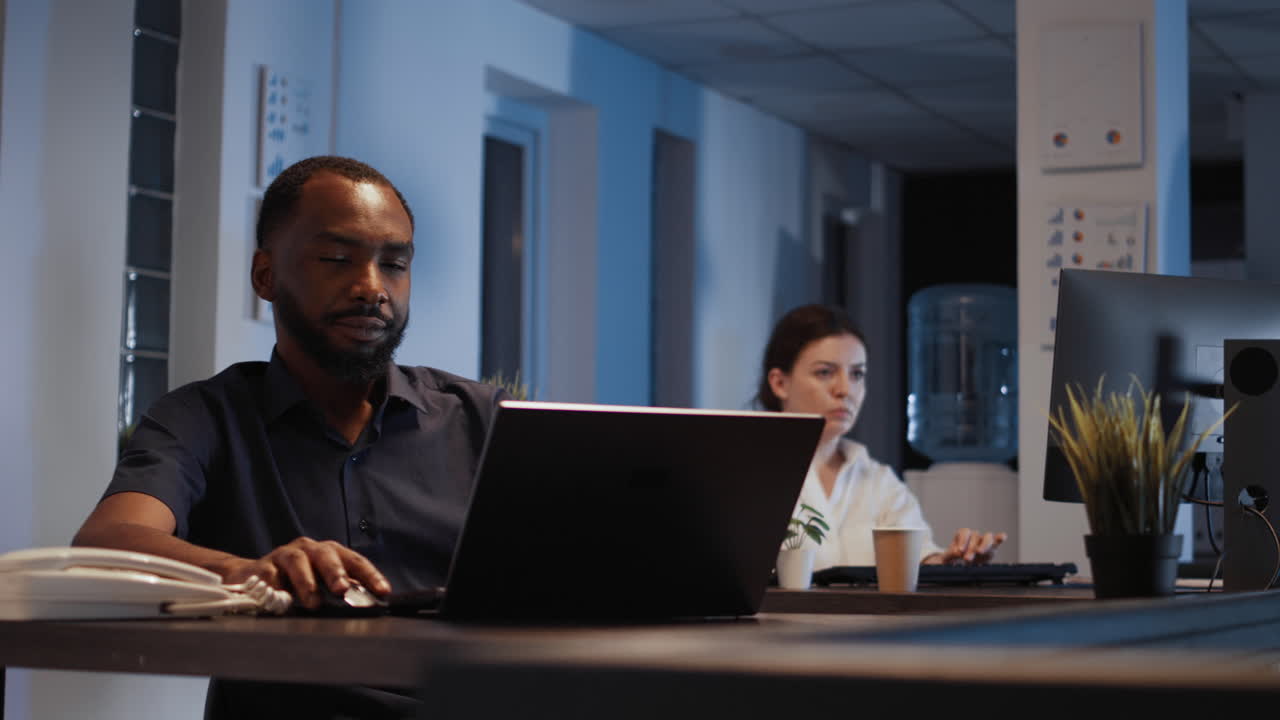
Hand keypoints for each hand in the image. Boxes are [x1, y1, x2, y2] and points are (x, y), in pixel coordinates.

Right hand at [214, 537, 390, 609]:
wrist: (254, 577)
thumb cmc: (295, 581)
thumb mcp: (322, 584)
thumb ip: (341, 589)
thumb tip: (367, 601)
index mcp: (329, 553)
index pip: (354, 561)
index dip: (370, 575)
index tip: (383, 591)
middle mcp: (309, 549)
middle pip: (326, 555)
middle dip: (336, 572)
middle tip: (342, 591)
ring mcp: (285, 555)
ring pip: (298, 562)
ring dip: (307, 583)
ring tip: (313, 604)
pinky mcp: (262, 566)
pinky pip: (270, 576)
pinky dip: (276, 588)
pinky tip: (278, 599)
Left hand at [925, 528, 1007, 564]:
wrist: (963, 565)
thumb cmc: (954, 559)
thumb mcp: (948, 557)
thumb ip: (950, 554)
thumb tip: (957, 552)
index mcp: (962, 535)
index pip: (964, 533)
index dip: (962, 541)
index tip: (959, 551)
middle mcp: (974, 535)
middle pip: (975, 536)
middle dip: (971, 547)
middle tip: (967, 558)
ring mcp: (984, 540)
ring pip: (987, 537)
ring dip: (984, 545)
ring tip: (979, 552)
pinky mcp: (992, 547)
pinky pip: (997, 540)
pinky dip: (1000, 538)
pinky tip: (1002, 537)